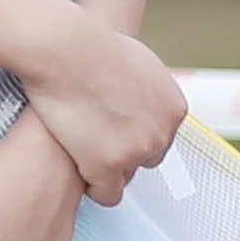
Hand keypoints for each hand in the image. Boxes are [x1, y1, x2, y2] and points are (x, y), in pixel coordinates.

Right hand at [16, 5, 186, 207]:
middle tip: (90, 140)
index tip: (108, 130)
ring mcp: (138, 150)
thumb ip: (146, 89)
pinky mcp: (109, 165)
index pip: (159, 138)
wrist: (66, 49)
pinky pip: (106, 194)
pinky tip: (73, 168)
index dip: (130, 135)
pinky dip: (92, 186)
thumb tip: (136, 99)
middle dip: (121, 153)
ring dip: (104, 168)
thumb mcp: (138, 63)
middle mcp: (163, 131)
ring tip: (78, 151)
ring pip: (124, 177)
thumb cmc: (90, 46)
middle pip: (146, 159)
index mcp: (174, 108)